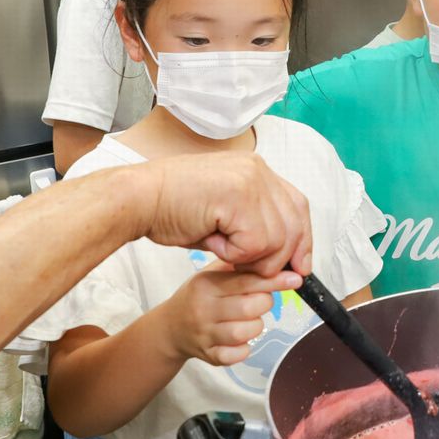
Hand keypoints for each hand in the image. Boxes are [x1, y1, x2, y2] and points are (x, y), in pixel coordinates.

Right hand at [139, 152, 312, 277]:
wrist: (137, 198)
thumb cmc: (170, 206)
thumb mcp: (222, 209)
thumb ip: (253, 220)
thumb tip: (283, 254)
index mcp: (254, 168)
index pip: (297, 205)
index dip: (302, 239)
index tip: (299, 265)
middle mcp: (257, 169)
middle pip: (294, 223)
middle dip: (282, 256)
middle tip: (257, 270)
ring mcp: (249, 181)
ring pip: (277, 239)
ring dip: (250, 256)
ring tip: (221, 247)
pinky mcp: (239, 199)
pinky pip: (256, 244)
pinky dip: (235, 254)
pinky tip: (212, 241)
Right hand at [156, 264, 300, 366]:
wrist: (169, 328)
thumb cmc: (196, 298)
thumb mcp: (209, 275)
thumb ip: (236, 267)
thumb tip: (270, 258)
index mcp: (207, 285)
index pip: (246, 281)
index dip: (274, 280)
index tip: (295, 279)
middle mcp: (204, 310)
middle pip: (250, 308)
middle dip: (264, 303)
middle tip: (260, 300)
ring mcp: (206, 335)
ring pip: (246, 332)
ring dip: (256, 326)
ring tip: (249, 320)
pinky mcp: (209, 355)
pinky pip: (238, 355)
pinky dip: (245, 349)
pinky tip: (240, 340)